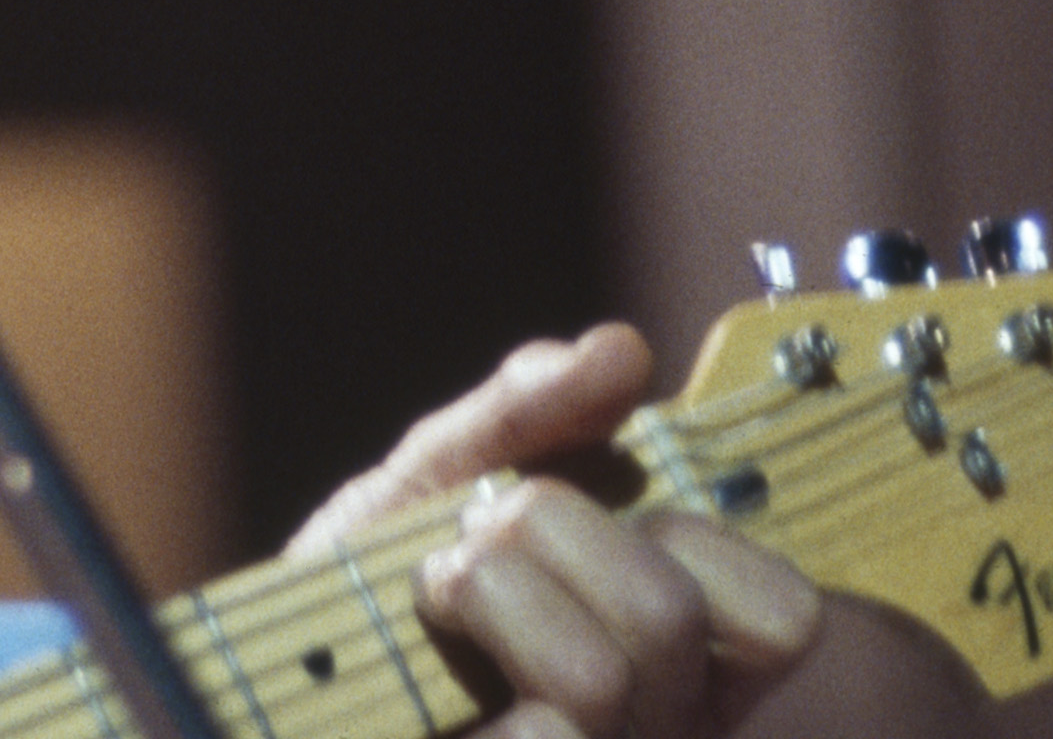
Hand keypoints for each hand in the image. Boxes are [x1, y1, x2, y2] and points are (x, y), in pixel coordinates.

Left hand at [288, 326, 822, 738]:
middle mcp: (664, 733)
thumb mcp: (438, 477)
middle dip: (548, 533)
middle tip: (473, 542)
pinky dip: (454, 677)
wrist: (270, 678)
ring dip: (489, 598)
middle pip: (671, 616)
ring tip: (437, 600)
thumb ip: (527, 411)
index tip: (581, 505)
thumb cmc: (365, 586)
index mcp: (683, 663)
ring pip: (603, 681)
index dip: (689, 536)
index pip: (782, 614)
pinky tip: (419, 683)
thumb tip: (622, 352)